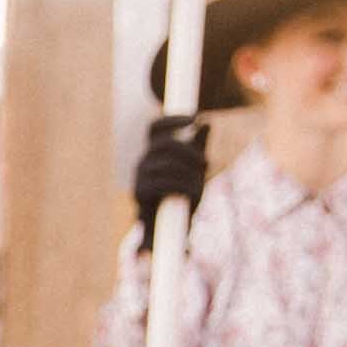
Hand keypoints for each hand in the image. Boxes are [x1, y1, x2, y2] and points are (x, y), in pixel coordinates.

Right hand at [131, 112, 208, 239]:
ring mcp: (140, 176)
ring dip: (189, 173)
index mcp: (153, 152)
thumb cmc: (182, 194)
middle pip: (166, 144)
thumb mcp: (193, 167)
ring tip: (202, 184)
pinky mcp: (140, 193)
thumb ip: (198, 145)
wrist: (169, 228)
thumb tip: (207, 122)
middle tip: (207, 164)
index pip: (156, 127)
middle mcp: (143, 161)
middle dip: (189, 152)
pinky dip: (184, 187)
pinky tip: (195, 193)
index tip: (195, 118)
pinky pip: (165, 183)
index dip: (173, 119)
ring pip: (168, 165)